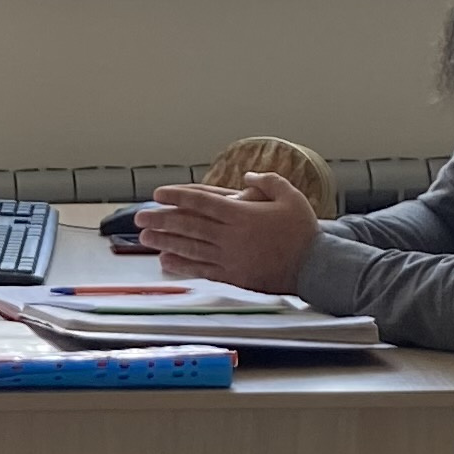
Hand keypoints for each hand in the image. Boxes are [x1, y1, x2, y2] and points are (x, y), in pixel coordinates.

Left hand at [137, 170, 318, 291]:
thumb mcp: (290, 196)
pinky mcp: (232, 276)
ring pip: (189, 247)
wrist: (315, 266)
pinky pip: (201, 269)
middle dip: (161, 219)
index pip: (200, 201)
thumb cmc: (303, 230)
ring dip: (164, 241)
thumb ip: (268, 182)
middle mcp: (230, 236)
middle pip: (188, 225)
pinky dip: (181, 265)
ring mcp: (229, 257)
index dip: (177, 196)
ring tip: (144, 237)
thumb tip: (247, 177)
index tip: (158, 194)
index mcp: (241, 213)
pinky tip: (165, 260)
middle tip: (139, 217)